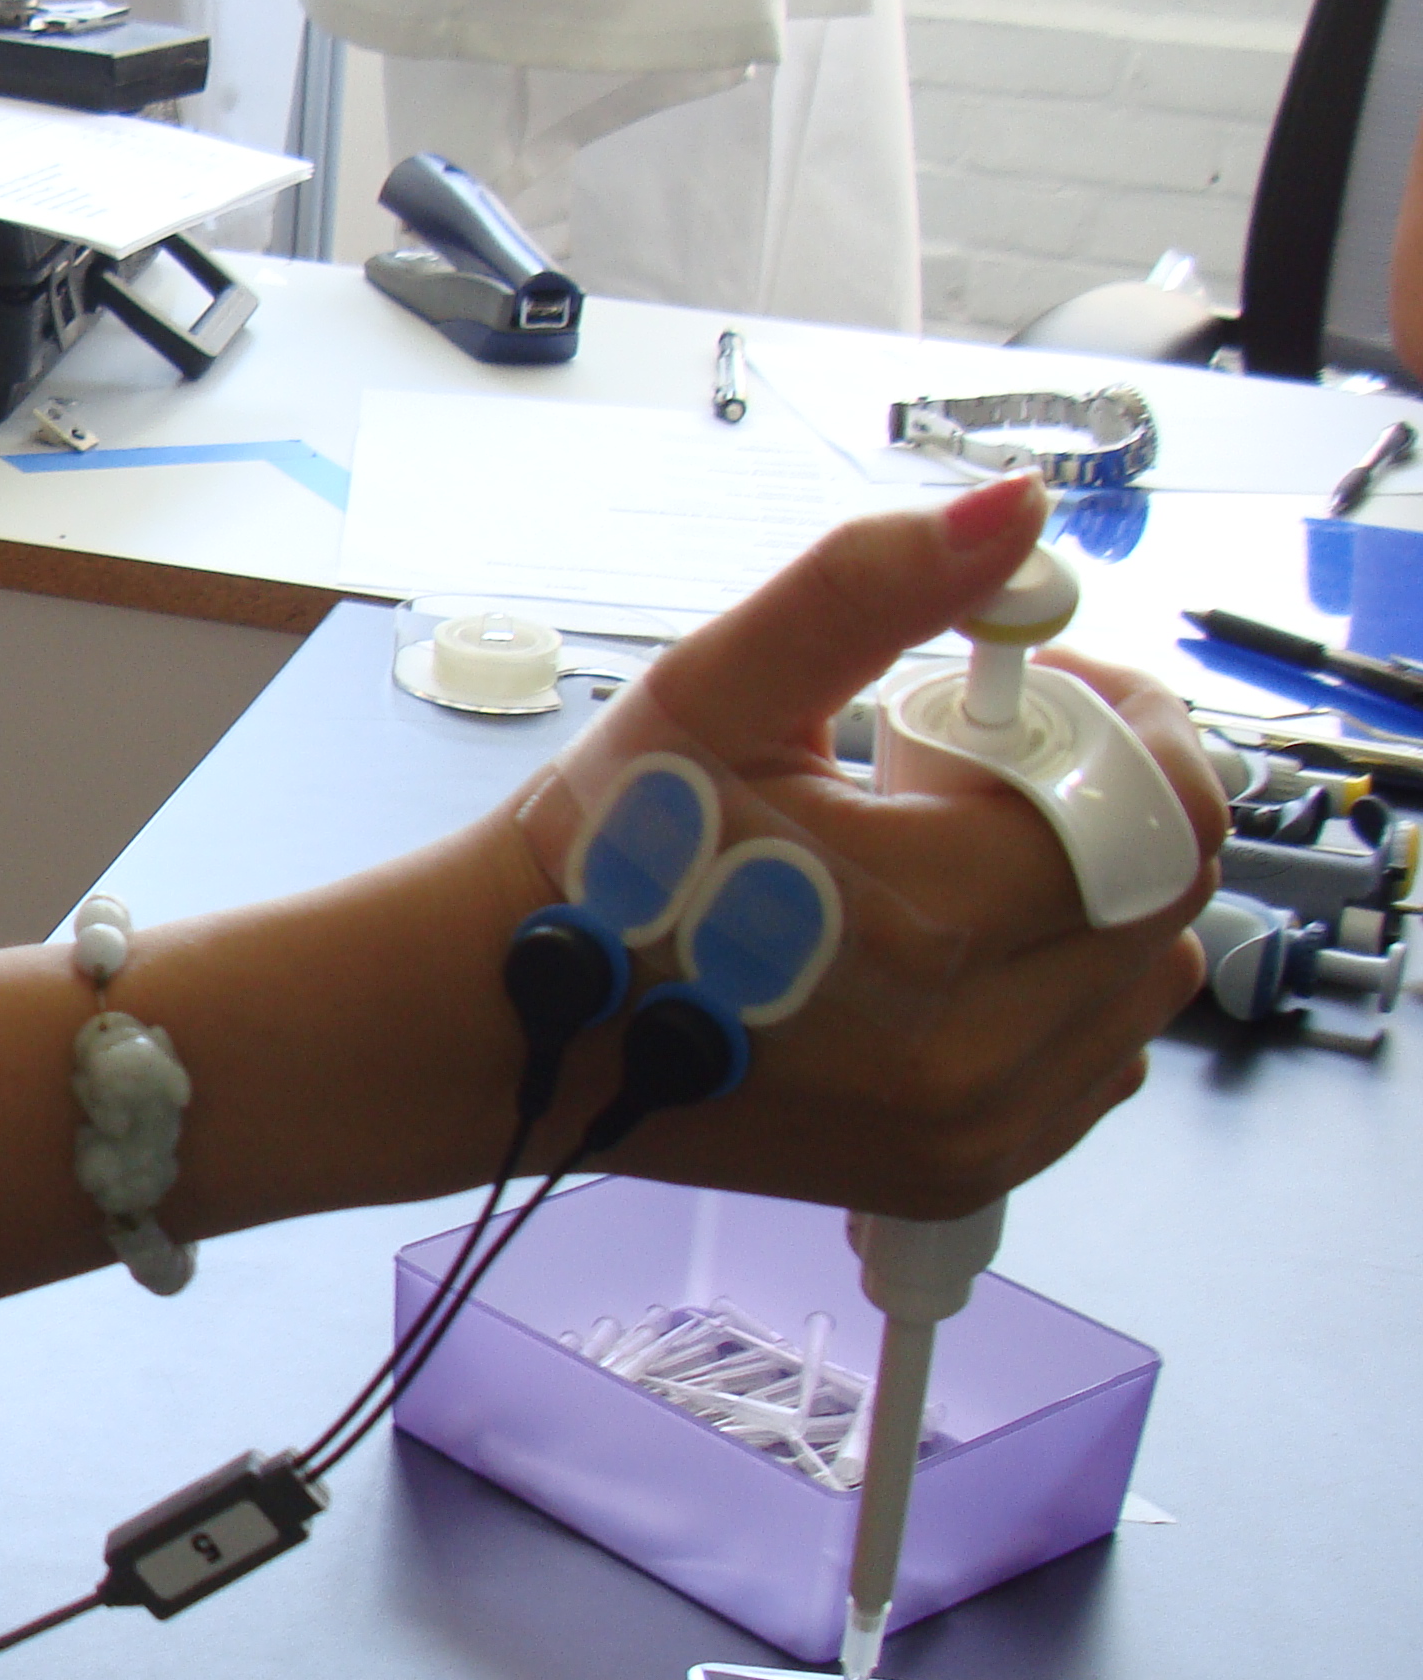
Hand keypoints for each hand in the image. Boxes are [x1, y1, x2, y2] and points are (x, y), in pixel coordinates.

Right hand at [542, 474, 1219, 1217]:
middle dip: (1093, 806)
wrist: (514, 1022)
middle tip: (958, 775)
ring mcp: (982, 1127)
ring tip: (943, 868)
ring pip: (1142, 976)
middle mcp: (980, 1051)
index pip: (1159, 814)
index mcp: (934, 926)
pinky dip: (1058, 987)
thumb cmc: (601, 851)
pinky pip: (1098, 1056)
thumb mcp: (713, 690)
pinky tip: (945, 951)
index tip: (1027, 694)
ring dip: (1083, 901)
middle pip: (1164, 894)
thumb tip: (1018, 510)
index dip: (1128, 728)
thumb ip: (868, 590)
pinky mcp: (969, 1169)